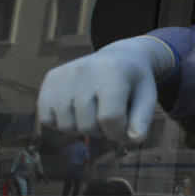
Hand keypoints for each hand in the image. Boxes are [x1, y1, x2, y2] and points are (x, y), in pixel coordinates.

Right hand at [37, 36, 174, 142]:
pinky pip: (47, 118)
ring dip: (82, 128)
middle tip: (111, 116)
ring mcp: (65, 74)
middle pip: (87, 125)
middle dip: (102, 130)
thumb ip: (142, 118)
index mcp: (113, 72)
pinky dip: (61, 122)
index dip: (119, 132)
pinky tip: (78, 110)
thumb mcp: (147, 96)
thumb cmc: (135, 81)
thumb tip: (136, 138)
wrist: (121, 56)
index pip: (110, 118)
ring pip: (66, 126)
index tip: (126, 128)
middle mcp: (85, 70)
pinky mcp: (51, 79)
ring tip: (95, 112)